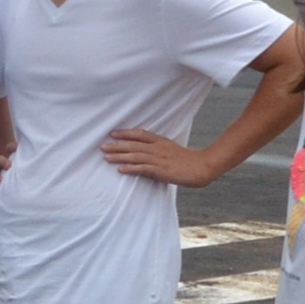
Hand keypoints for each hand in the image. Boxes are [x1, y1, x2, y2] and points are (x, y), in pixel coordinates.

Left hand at [98, 127, 213, 185]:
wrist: (203, 167)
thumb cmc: (188, 160)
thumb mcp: (172, 149)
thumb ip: (159, 149)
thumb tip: (145, 152)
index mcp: (161, 141)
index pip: (141, 134)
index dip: (126, 133)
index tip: (113, 133)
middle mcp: (158, 148)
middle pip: (134, 145)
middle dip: (117, 145)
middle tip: (101, 146)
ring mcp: (159, 159)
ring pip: (136, 156)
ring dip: (119, 156)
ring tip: (106, 157)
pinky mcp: (162, 170)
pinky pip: (143, 168)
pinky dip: (131, 168)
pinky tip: (120, 169)